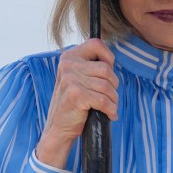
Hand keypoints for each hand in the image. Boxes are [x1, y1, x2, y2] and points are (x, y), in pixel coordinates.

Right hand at [36, 38, 117, 166]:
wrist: (59, 128)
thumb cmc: (73, 103)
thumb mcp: (77, 78)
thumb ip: (90, 66)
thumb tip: (111, 60)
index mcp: (69, 57)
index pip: (96, 44)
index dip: (108, 57)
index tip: (108, 74)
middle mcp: (68, 65)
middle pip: (106, 69)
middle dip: (113, 86)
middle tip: (109, 97)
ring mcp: (70, 79)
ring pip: (107, 86)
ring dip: (113, 100)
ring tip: (109, 107)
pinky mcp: (76, 95)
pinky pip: (104, 100)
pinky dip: (111, 109)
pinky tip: (110, 115)